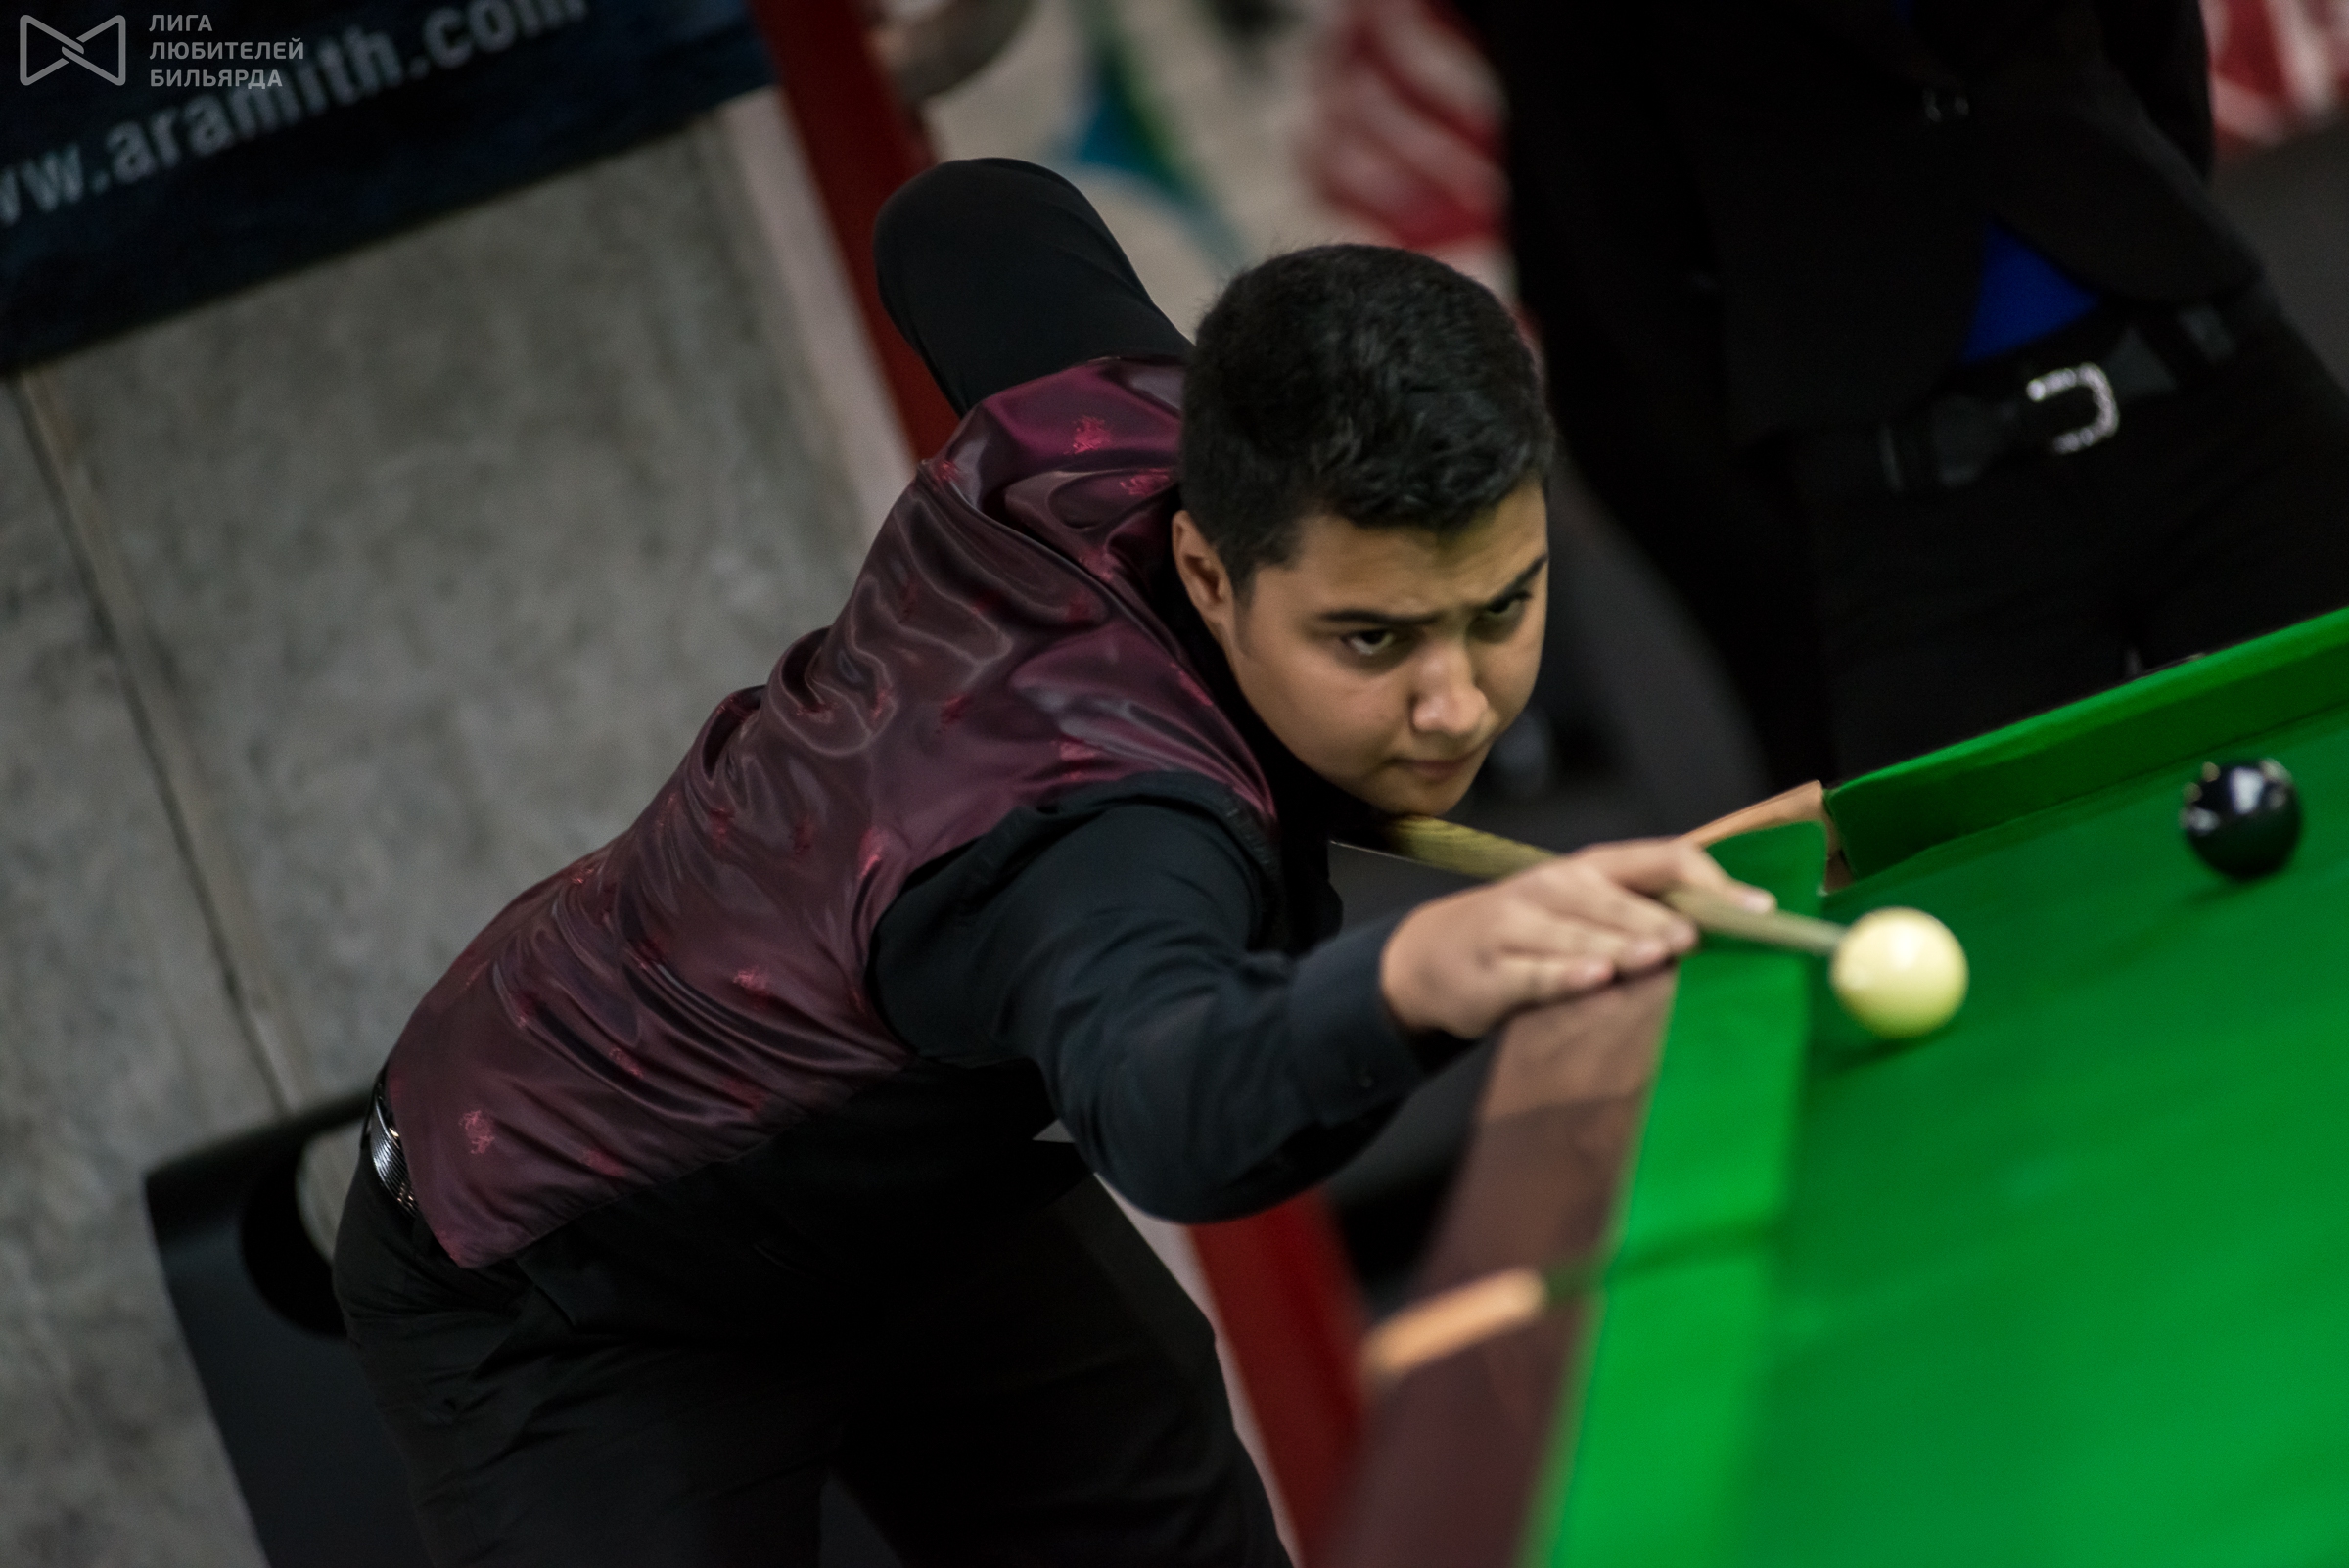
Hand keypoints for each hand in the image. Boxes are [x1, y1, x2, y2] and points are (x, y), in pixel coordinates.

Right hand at [1378, 838, 1772, 1038]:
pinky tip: (1592, 978)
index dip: (1713, 882)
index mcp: (1590, 867)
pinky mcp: (1492, 971)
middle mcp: (1554, 888)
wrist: (1433, 956)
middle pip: (1618, 899)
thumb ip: (1642, 909)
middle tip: (1701, 938)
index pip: (1661, 859)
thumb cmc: (1527, 932)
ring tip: (1660, 954)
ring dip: (1620, 944)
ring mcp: (1518, 926)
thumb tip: (1730, 924)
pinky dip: (1563, 975)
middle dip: (1661, 920)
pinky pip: (1534, 974)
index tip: (1760, 910)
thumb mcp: (1580, 906)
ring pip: (1577, 934)